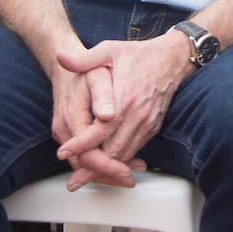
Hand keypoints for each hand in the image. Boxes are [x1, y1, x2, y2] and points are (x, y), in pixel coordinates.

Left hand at [55, 32, 194, 188]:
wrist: (172, 58)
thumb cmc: (139, 55)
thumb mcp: (109, 51)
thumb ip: (83, 58)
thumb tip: (59, 57)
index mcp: (123, 99)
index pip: (98, 131)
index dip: (80, 144)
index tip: (62, 152)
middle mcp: (136, 116)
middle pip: (111, 151)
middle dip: (91, 168)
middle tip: (73, 180)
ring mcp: (146, 123)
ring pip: (124, 154)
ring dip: (106, 169)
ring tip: (86, 178)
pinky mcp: (153, 127)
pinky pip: (135, 149)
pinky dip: (121, 160)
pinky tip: (108, 165)